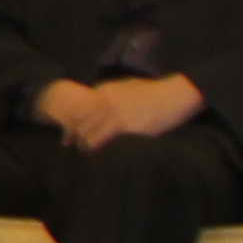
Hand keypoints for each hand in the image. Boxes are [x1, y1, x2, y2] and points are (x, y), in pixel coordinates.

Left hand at [44, 75, 202, 147]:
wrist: (175, 94)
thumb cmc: (153, 92)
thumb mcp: (126, 86)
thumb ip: (109, 95)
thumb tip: (96, 103)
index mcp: (104, 92)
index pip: (78, 110)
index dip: (70, 124)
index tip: (67, 136)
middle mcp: (107, 103)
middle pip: (80, 123)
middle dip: (74, 136)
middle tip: (71, 146)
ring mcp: (118, 116)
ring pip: (92, 135)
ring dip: (87, 145)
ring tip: (86, 152)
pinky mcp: (131, 129)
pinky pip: (111, 142)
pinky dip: (103, 150)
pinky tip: (101, 157)